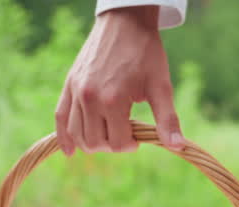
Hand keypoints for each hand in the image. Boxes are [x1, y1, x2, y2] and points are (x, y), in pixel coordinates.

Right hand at [55, 6, 184, 155]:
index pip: (118, 143)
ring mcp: (76, 91)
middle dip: (113, 144)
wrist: (125, 22)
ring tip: (108, 133)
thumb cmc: (146, 53)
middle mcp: (89, 98)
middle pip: (96, 143)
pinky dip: (64, 138)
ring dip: (93, 142)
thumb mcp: (161, 86)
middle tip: (125, 132)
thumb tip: (178, 146)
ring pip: (78, 135)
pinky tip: (69, 152)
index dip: (131, 144)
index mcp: (113, 100)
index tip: (139, 136)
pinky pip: (60, 119)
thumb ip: (167, 119)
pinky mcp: (69, 85)